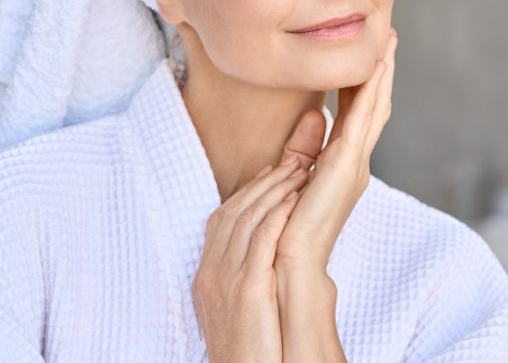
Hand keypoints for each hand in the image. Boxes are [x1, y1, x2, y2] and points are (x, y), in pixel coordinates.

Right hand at [191, 157, 309, 362]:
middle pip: (235, 210)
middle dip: (265, 183)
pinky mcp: (248, 289)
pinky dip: (277, 215)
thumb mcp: (237, 306)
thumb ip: (244, 274)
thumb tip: (262, 253)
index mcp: (207, 274)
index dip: (246, 192)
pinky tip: (293, 199)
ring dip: (276, 191)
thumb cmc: (247, 348)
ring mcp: (226, 279)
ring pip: (248, 218)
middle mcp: (212, 271)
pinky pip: (262, 240)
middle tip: (291, 163)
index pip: (223, 218)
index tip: (267, 173)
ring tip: (300, 172)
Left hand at [274, 27, 397, 274]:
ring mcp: (355, 162)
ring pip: (373, 106)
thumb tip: (313, 114)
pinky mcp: (347, 164)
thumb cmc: (287, 224)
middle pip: (372, 105)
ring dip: (381, 73)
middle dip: (380, 70)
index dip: (363, 82)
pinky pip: (362, 118)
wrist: (288, 262)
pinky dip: (371, 91)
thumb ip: (304, 146)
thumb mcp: (295, 175)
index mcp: (342, 163)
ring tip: (387, 42)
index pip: (356, 113)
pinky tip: (375, 67)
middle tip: (387, 37)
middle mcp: (355, 160)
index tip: (366, 54)